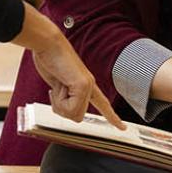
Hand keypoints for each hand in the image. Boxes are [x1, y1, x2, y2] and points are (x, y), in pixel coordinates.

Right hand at [16, 4, 125, 128]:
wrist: (48, 44)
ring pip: (73, 114)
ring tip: (59, 83)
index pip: (102, 104)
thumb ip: (64, 96)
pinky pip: (70, 107)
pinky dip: (59, 99)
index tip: (123, 127)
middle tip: (58, 89)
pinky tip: (59, 83)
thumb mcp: (58, 85)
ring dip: (59, 102)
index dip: (112, 117)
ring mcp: (88, 85)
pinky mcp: (83, 84)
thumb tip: (66, 108)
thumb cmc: (50, 60)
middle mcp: (90, 86)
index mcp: (86, 85)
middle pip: (77, 116)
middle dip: (63, 108)